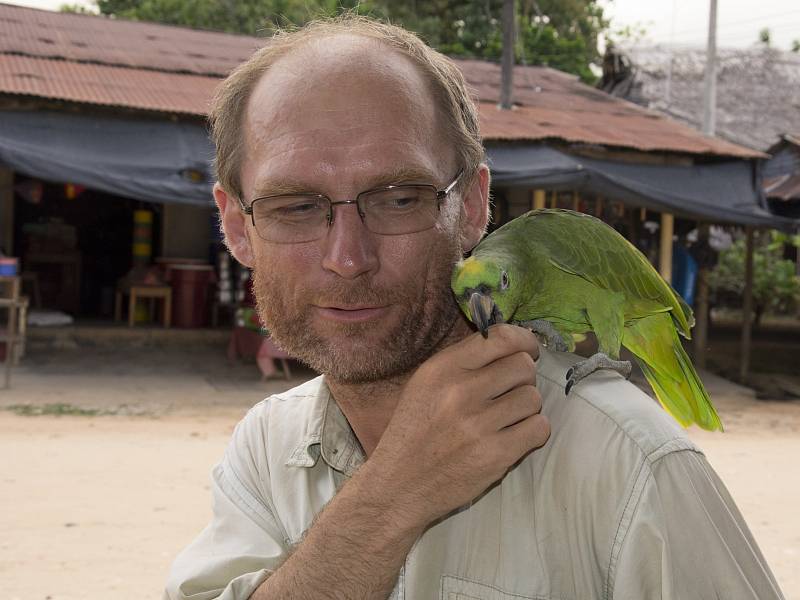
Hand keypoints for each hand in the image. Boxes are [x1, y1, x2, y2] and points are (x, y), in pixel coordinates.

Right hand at [366, 323, 549, 527]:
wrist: (398, 485)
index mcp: (442, 368)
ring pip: (533, 398)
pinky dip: (532, 432)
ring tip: (507, 418)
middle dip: (523, 378)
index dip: (523, 341)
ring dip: (526, 407)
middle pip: (523, 366)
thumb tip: (512, 344)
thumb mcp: (425, 384)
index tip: (528, 351)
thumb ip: (463, 362)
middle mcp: (461, 391)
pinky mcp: (496, 455)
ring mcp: (479, 424)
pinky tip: (514, 436)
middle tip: (510, 392)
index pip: (499, 337)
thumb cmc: (414, 431)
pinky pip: (539, 428)